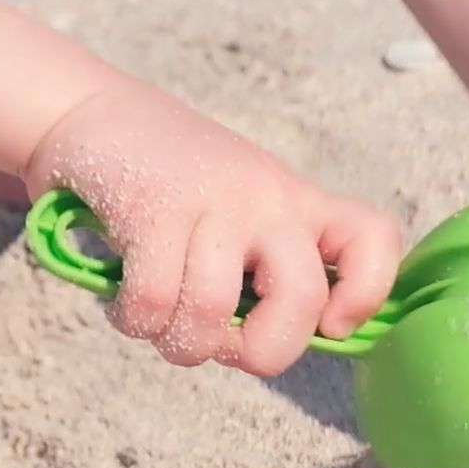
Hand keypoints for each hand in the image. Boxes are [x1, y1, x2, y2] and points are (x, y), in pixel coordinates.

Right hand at [25, 82, 401, 376]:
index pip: (374, 240)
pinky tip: (124, 302)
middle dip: (258, 351)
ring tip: (159, 323)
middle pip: (302, 300)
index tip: (331, 324)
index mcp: (300, 205)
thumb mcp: (242, 214)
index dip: (365, 296)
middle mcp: (268, 200)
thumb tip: (268, 349)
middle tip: (222, 345)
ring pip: (212, 312)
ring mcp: (213, 201)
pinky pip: (152, 302)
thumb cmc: (174, 185)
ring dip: (177, 342)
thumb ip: (267, 271)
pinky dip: (133, 322)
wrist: (94, 115)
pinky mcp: (153, 207)